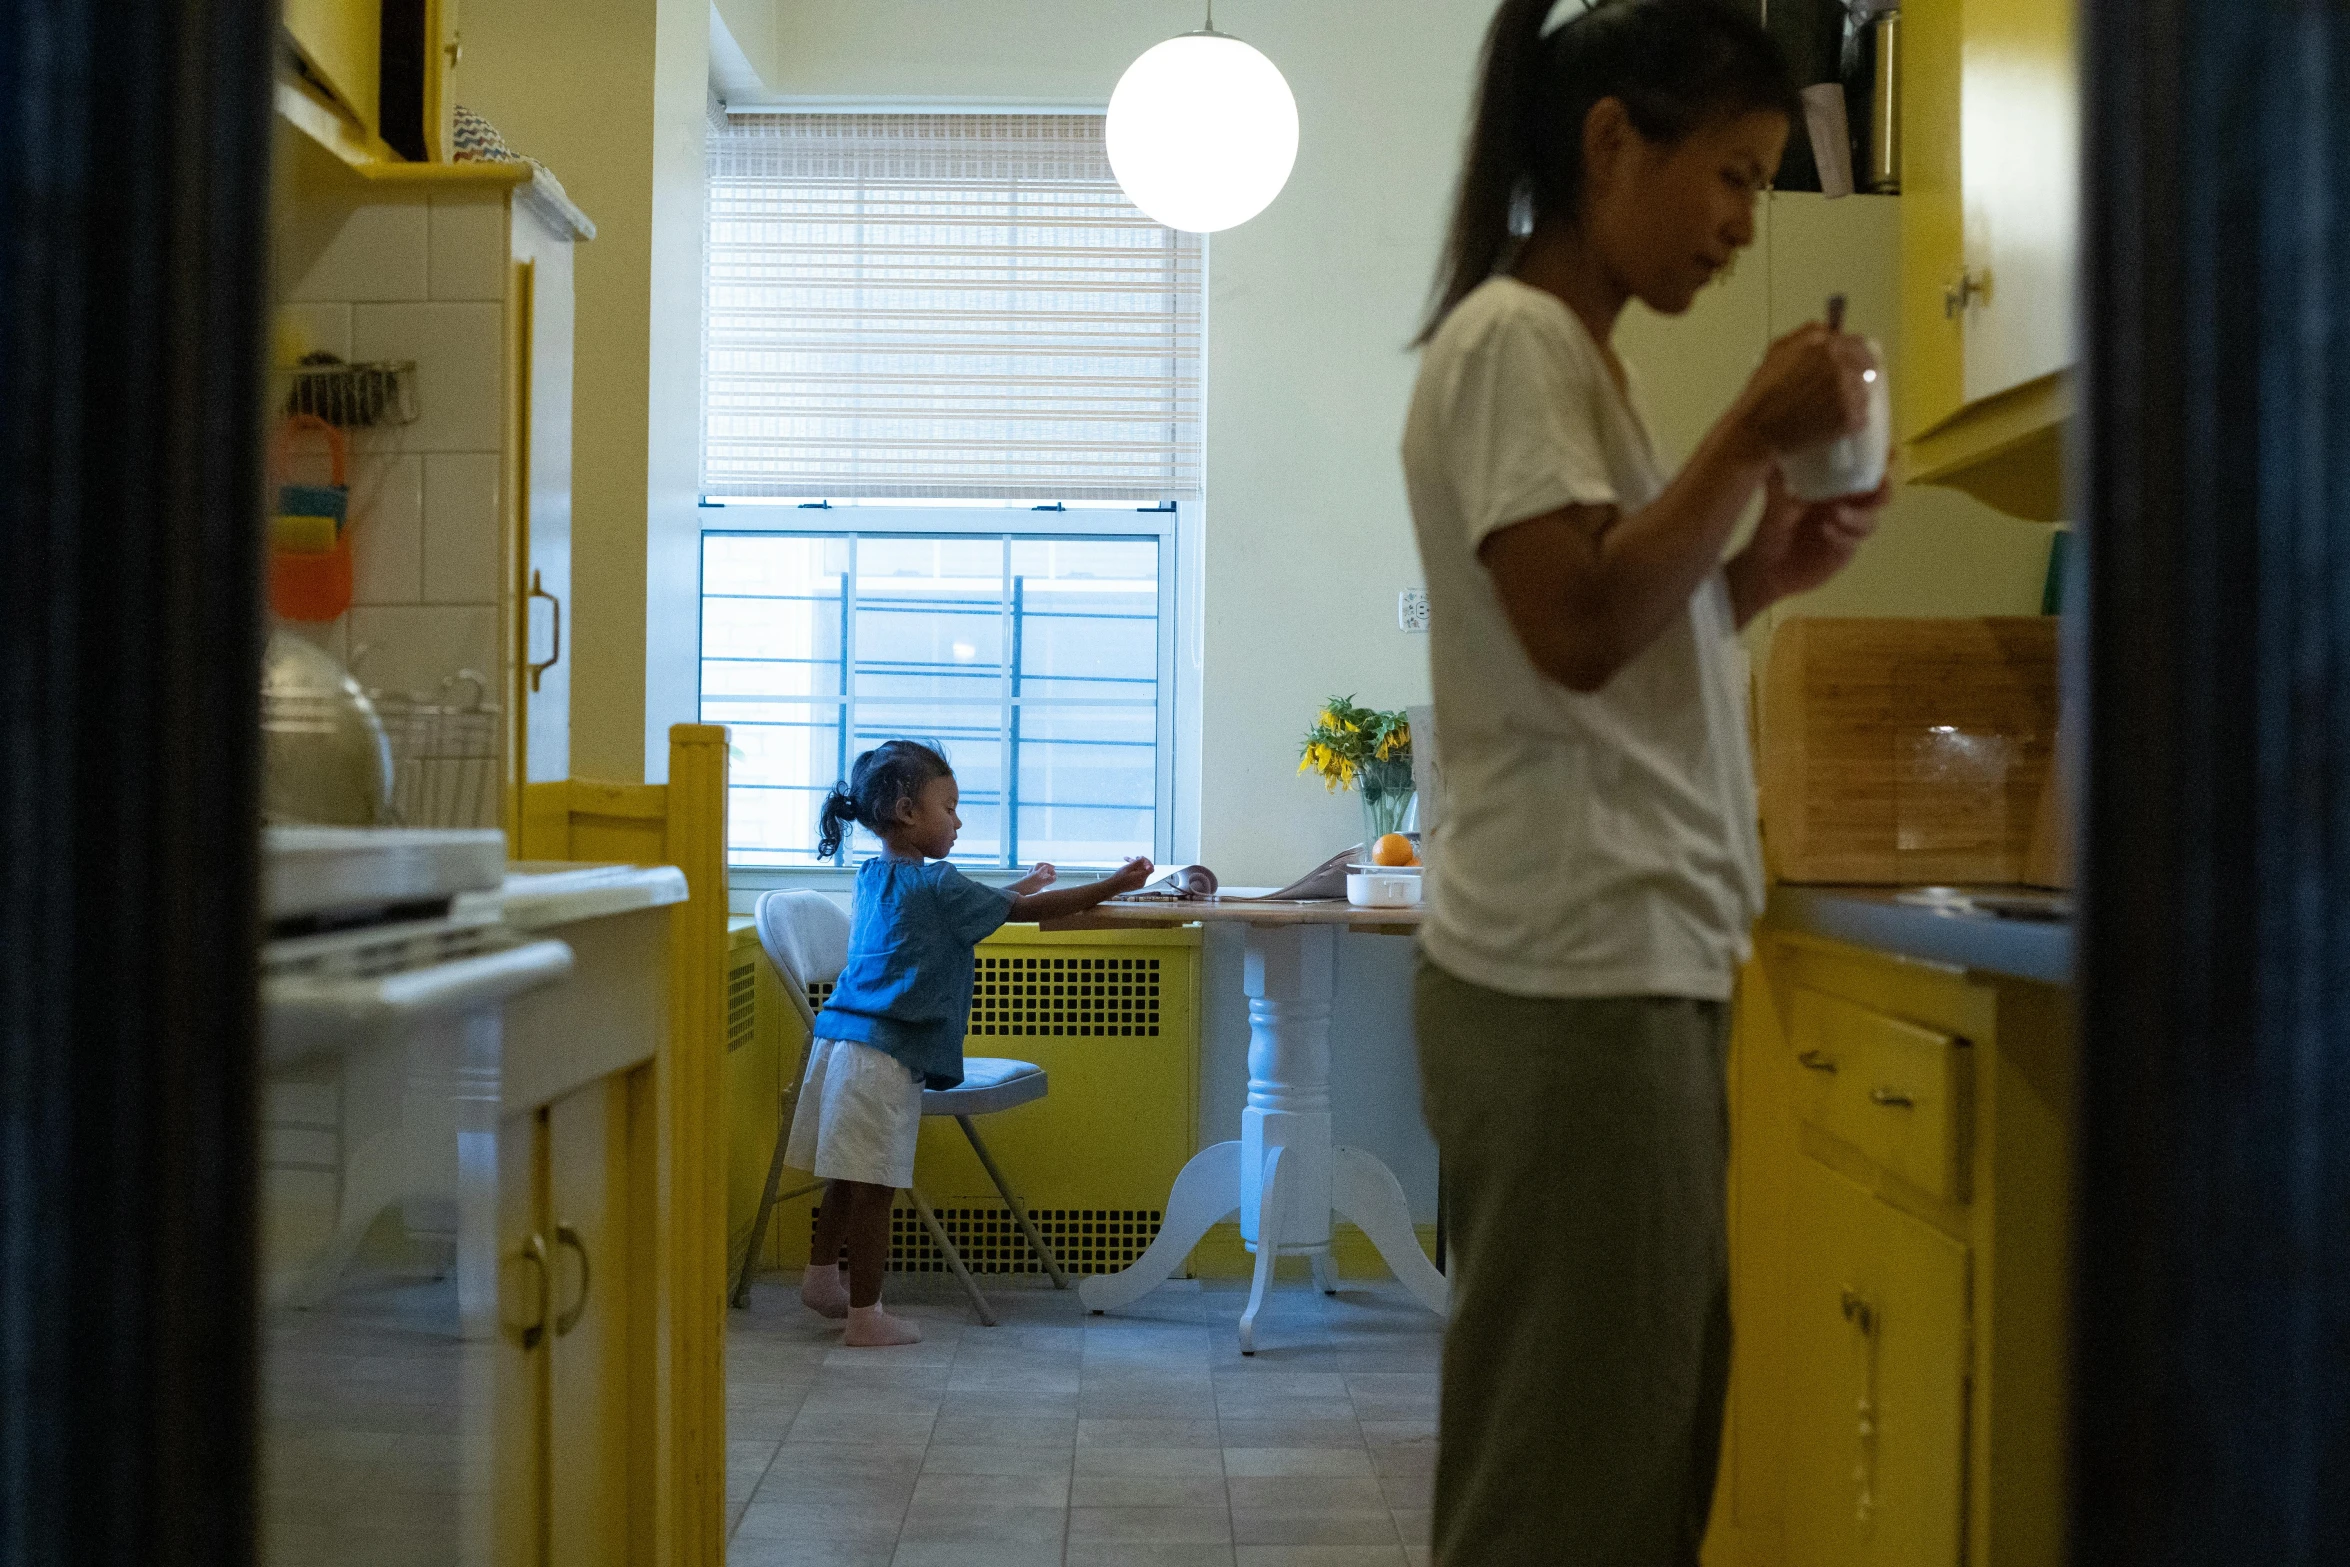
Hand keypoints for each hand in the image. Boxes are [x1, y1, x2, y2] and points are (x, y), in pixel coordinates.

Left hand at [1008, 862, 1057, 895]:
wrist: (1016, 890)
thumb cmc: (1029, 886)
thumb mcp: (1041, 884)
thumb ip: (1048, 880)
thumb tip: (1055, 877)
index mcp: (1037, 872)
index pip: (1046, 867)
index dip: (1051, 869)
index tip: (1055, 875)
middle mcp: (1033, 872)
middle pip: (1039, 865)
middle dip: (1045, 865)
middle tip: (1051, 867)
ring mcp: (1028, 876)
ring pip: (1033, 869)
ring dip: (1039, 868)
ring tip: (1042, 870)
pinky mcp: (1025, 880)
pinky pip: (1029, 874)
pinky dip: (1033, 874)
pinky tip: (1033, 877)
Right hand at [1100, 856, 1155, 896]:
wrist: (1113, 887)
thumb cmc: (1119, 877)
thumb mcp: (1128, 867)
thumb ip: (1137, 863)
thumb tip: (1143, 859)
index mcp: (1142, 877)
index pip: (1151, 868)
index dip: (1147, 862)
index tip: (1141, 857)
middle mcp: (1142, 881)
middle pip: (1144, 869)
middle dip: (1139, 862)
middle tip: (1134, 857)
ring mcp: (1139, 884)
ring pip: (1140, 871)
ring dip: (1134, 865)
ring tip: (1127, 859)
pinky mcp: (1136, 884)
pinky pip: (1137, 875)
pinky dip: (1133, 870)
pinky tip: (1126, 865)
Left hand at [1729, 466, 1891, 620]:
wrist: (1767, 569)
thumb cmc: (1772, 529)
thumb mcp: (1773, 503)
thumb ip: (1780, 484)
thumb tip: (1780, 457)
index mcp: (1836, 485)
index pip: (1867, 468)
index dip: (1880, 458)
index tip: (1887, 450)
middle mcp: (1848, 505)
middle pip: (1881, 494)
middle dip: (1884, 487)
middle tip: (1879, 482)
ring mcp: (1848, 529)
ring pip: (1871, 520)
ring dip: (1858, 515)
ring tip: (1836, 513)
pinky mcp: (1844, 551)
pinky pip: (1853, 542)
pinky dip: (1843, 535)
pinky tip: (1825, 530)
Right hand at [1734, 323, 1876, 459]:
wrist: (1757, 432)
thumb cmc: (1762, 394)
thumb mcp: (1777, 350)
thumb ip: (1808, 334)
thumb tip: (1832, 331)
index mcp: (1825, 345)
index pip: (1860, 345)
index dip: (1859, 355)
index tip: (1859, 365)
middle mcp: (1840, 365)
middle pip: (1867, 370)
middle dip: (1856, 379)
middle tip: (1839, 393)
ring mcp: (1848, 393)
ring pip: (1864, 395)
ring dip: (1852, 402)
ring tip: (1826, 412)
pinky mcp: (1851, 419)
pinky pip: (1861, 418)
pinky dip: (1849, 423)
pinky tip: (1828, 425)